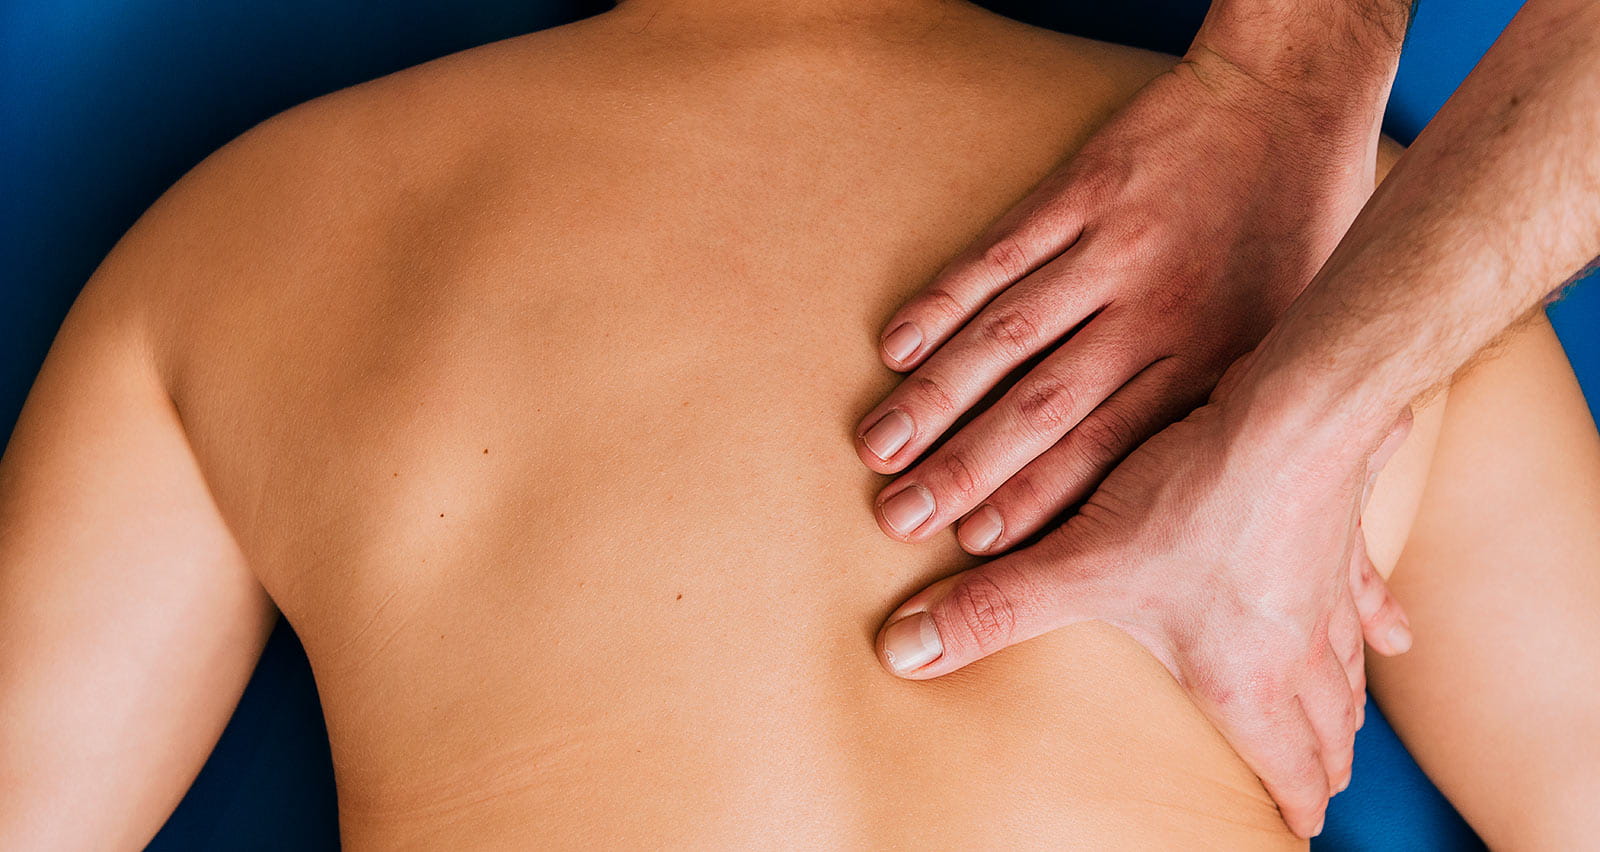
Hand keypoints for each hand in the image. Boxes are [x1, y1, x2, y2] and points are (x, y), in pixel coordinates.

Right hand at [855, 50, 1377, 559]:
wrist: (1287, 102)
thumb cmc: (1292, 237)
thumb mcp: (1288, 343)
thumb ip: (1231, 419)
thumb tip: (1187, 512)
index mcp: (1209, 363)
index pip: (1107, 450)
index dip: (1035, 501)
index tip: (973, 549)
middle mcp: (1157, 312)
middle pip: (1044, 406)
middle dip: (965, 469)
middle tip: (900, 518)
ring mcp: (1114, 248)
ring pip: (1009, 335)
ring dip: (937, 396)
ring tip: (878, 448)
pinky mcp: (1081, 189)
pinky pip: (999, 253)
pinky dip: (943, 301)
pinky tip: (895, 347)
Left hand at [873, 387, 1414, 838]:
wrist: (1292, 411)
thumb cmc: (1193, 499)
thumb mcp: (1078, 565)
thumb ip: (990, 611)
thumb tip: (903, 655)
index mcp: (1248, 681)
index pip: (1283, 771)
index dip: (1290, 806)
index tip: (1295, 833)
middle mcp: (1303, 649)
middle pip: (1325, 731)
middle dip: (1319, 765)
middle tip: (1318, 792)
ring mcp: (1331, 593)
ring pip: (1349, 669)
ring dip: (1344, 704)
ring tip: (1343, 728)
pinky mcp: (1345, 534)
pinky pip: (1370, 591)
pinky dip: (1380, 619)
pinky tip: (1399, 632)